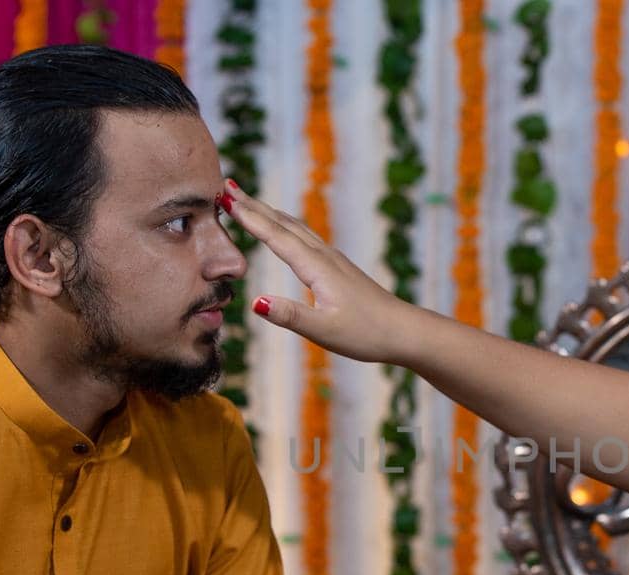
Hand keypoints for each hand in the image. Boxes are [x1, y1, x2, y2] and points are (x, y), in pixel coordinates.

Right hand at [222, 180, 422, 364]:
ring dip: (269, 213)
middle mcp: (323, 257)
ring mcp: (332, 259)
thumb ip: (290, 316)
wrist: (404, 331)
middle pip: (283, 224)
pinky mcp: (337, 267)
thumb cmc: (367, 333)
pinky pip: (304, 237)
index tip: (224, 197)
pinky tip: (283, 228)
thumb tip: (255, 303)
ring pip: (294, 227)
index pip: (276, 236)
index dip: (249, 218)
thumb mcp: (324, 330)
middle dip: (254, 206)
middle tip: (226, 186)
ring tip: (246, 201)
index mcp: (317, 268)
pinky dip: (285, 226)